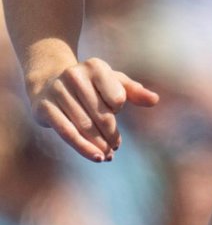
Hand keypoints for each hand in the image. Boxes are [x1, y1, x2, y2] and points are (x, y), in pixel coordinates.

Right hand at [29, 57, 158, 161]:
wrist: (49, 81)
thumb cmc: (91, 84)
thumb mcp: (113, 82)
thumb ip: (134, 91)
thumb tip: (155, 100)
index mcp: (95, 67)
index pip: (116, 96)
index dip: (118, 108)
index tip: (117, 112)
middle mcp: (74, 76)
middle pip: (100, 114)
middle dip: (111, 134)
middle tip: (116, 146)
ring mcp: (57, 91)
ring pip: (84, 125)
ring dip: (98, 144)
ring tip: (108, 155)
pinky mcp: (44, 108)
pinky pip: (66, 132)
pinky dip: (83, 147)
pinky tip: (95, 156)